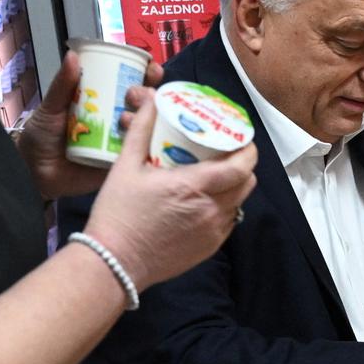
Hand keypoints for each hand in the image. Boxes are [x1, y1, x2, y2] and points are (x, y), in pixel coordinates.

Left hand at [19, 54, 164, 199]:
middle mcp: (117, 120)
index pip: (131, 83)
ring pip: (146, 127)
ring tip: (128, 118)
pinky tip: (141, 140)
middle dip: (149, 94)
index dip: (145, 74)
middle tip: (136, 93)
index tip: (150, 68)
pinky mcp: (121, 163)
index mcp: (104, 102)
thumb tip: (73, 56)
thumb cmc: (41, 137)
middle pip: (146, 103)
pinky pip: (139, 154)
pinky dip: (145, 146)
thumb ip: (62, 84)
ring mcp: (121, 142)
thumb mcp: (51, 107)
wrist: (35, 172)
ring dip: (147, 118)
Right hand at [78, 98, 257, 287]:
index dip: (248, 150)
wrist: (114, 262)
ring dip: (233, 188)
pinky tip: (205, 202)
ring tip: (215, 177)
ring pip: (239, 203)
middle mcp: (210, 210)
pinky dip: (224, 209)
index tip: (242, 139)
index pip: (240, 166)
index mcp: (193, 186)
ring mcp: (213, 232)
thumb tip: (151, 101)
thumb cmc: (117, 212)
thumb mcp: (125, 166)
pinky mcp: (209, 249)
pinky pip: (228, 222)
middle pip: (247, 183)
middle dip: (243, 166)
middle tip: (227, 155)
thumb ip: (142, 130)